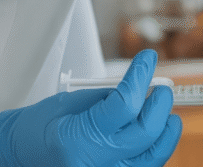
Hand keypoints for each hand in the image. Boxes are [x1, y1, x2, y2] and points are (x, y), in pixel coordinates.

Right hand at [0, 50, 181, 166]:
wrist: (24, 156)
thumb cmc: (40, 130)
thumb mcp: (69, 103)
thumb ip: (108, 96)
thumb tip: (142, 86)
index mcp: (76, 139)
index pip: (124, 105)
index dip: (141, 77)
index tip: (148, 59)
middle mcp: (94, 163)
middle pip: (147, 132)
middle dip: (160, 105)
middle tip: (161, 88)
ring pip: (155, 152)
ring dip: (165, 127)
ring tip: (161, 109)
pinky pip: (149, 162)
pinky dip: (157, 143)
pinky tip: (156, 128)